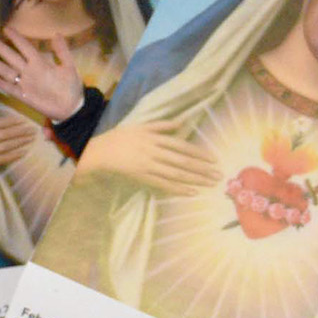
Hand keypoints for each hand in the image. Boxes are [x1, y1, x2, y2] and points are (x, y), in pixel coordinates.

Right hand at [0, 30, 83, 122]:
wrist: (72, 107)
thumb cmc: (71, 87)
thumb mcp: (69, 67)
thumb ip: (62, 51)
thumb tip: (56, 34)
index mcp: (40, 63)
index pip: (25, 47)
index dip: (16, 38)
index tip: (6, 29)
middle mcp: (30, 71)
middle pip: (12, 57)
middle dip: (1, 48)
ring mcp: (26, 84)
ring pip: (8, 72)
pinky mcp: (25, 96)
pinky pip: (11, 89)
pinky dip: (2, 84)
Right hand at [78, 120, 219, 195]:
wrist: (99, 151)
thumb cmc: (120, 137)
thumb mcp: (141, 126)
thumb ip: (162, 125)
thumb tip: (182, 123)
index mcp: (155, 138)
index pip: (182, 146)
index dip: (199, 153)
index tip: (214, 159)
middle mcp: (154, 152)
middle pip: (183, 161)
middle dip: (202, 169)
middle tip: (219, 175)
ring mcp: (148, 166)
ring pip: (176, 174)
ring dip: (195, 179)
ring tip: (210, 184)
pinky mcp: (142, 178)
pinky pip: (163, 184)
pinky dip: (178, 189)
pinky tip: (191, 193)